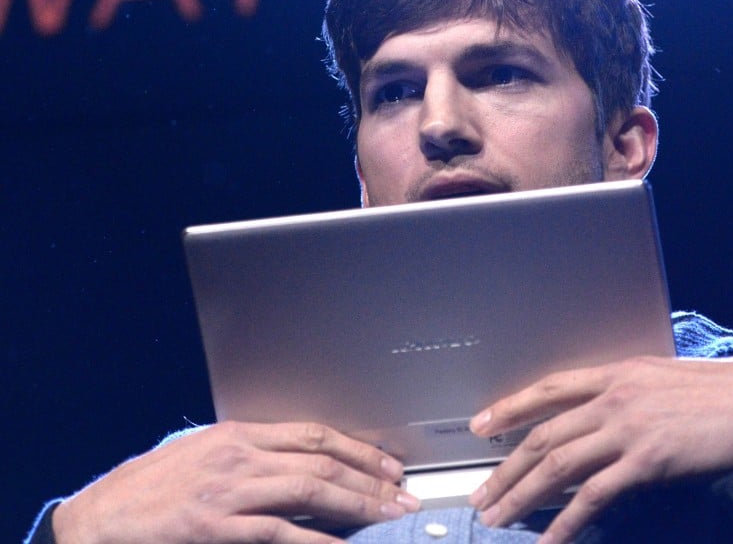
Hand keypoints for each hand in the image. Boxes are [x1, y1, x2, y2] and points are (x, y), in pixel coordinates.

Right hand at [52, 421, 420, 543]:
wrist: (95, 520)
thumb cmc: (146, 491)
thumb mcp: (202, 457)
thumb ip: (249, 458)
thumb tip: (297, 469)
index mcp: (238, 434)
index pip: (314, 435)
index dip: (358, 448)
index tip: (388, 464)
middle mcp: (239, 454)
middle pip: (322, 460)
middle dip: (370, 477)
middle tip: (403, 495)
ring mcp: (228, 488)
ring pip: (311, 489)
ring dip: (357, 504)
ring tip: (389, 516)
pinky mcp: (215, 524)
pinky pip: (279, 531)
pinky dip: (317, 540)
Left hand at [467, 356, 732, 543]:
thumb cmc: (725, 395)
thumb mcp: (668, 382)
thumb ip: (631, 397)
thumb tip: (603, 422)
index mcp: (619, 373)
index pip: (550, 388)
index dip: (510, 407)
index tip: (480, 425)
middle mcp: (615, 397)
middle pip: (544, 435)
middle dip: (507, 469)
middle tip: (481, 496)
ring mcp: (629, 428)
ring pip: (558, 465)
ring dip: (522, 496)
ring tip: (497, 518)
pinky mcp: (647, 460)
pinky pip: (593, 496)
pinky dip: (565, 524)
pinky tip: (548, 543)